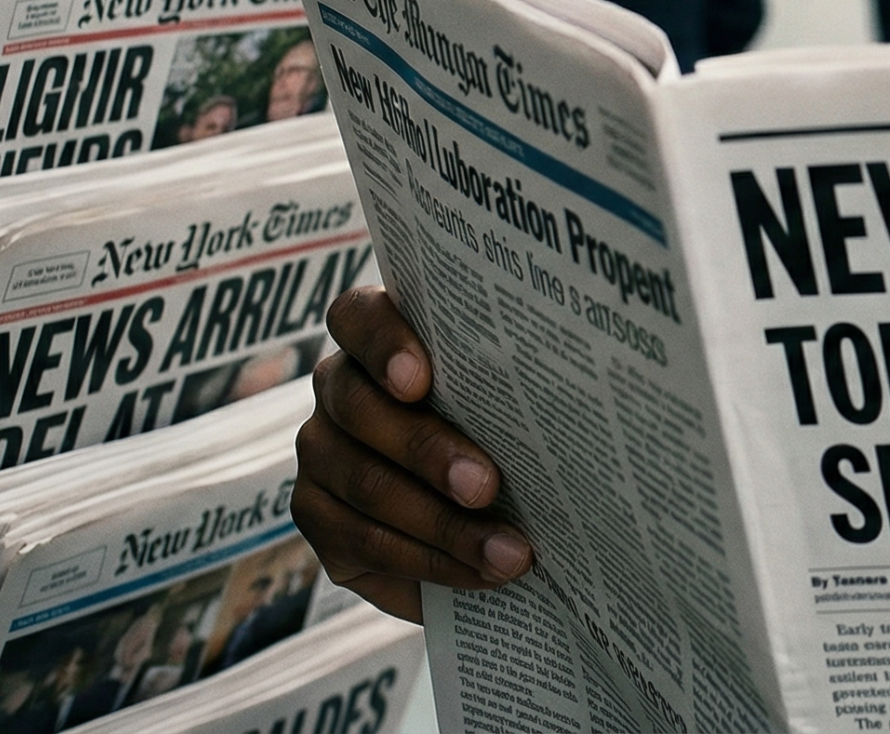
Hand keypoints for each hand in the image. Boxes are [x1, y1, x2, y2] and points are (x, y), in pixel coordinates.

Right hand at [291, 287, 532, 622]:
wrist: (487, 502)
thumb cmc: (506, 425)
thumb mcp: (507, 398)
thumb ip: (511, 385)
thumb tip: (570, 410)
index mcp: (378, 338)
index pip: (358, 316)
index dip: (383, 343)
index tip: (420, 379)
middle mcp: (338, 389)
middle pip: (360, 408)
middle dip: (427, 451)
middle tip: (487, 486)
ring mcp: (321, 454)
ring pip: (367, 485)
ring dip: (443, 526)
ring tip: (510, 553)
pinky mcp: (319, 518)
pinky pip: (366, 542)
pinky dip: (431, 562)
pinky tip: (481, 572)